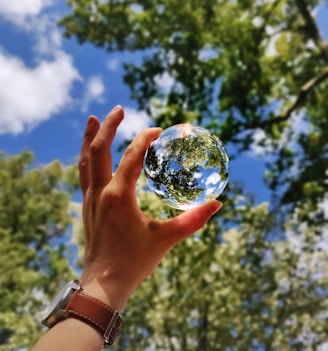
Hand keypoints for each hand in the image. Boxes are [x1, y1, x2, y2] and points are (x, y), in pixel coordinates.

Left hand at [79, 106, 221, 310]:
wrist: (104, 283)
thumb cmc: (135, 261)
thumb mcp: (166, 239)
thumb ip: (193, 220)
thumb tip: (217, 205)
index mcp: (119, 196)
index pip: (131, 157)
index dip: (145, 139)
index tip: (159, 131)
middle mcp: (100, 192)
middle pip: (98, 150)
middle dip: (108, 126)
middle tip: (118, 108)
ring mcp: (90, 199)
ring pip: (85, 160)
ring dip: (90, 138)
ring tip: (94, 119)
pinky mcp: (88, 206)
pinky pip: (84, 173)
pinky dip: (87, 157)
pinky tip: (93, 152)